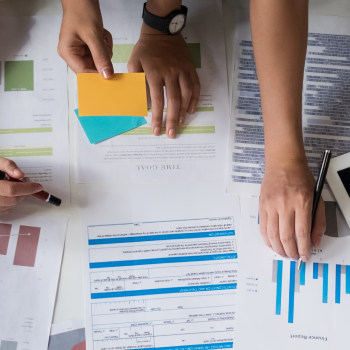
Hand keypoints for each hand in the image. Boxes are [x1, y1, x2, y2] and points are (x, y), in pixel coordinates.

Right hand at [0, 158, 42, 215]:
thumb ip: (7, 165)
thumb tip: (20, 175)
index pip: (11, 190)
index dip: (27, 188)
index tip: (38, 186)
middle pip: (12, 200)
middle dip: (23, 192)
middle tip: (26, 183)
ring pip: (9, 207)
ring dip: (17, 198)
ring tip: (14, 187)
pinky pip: (4, 211)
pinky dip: (9, 203)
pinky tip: (6, 194)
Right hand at [58, 0, 113, 77]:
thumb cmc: (82, 11)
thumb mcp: (93, 35)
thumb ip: (100, 56)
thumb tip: (107, 75)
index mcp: (68, 53)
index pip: (83, 73)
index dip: (97, 76)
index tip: (111, 78)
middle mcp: (73, 54)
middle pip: (93, 67)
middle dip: (102, 57)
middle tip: (102, 43)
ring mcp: (82, 51)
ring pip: (100, 60)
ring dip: (105, 49)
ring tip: (101, 34)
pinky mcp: (89, 47)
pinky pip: (102, 53)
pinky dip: (105, 44)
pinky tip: (101, 33)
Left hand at [128, 23, 200, 138]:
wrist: (162, 30)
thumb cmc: (145, 49)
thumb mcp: (134, 62)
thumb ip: (137, 82)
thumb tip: (140, 103)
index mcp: (155, 73)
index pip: (157, 100)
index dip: (157, 117)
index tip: (156, 131)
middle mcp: (171, 73)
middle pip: (174, 101)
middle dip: (172, 119)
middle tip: (171, 134)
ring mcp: (183, 70)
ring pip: (186, 94)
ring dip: (183, 111)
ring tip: (180, 122)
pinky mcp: (190, 68)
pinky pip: (196, 86)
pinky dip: (195, 99)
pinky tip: (191, 110)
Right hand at [259, 159, 325, 261]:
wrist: (283, 164)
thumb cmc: (300, 178)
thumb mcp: (317, 198)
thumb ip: (318, 221)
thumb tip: (315, 241)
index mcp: (302, 202)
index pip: (302, 233)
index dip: (303, 249)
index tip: (305, 256)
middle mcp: (285, 204)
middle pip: (286, 237)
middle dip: (291, 252)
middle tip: (294, 257)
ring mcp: (271, 205)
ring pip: (272, 235)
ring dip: (278, 249)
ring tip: (284, 253)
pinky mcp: (262, 206)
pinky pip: (263, 228)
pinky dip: (267, 240)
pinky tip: (272, 244)